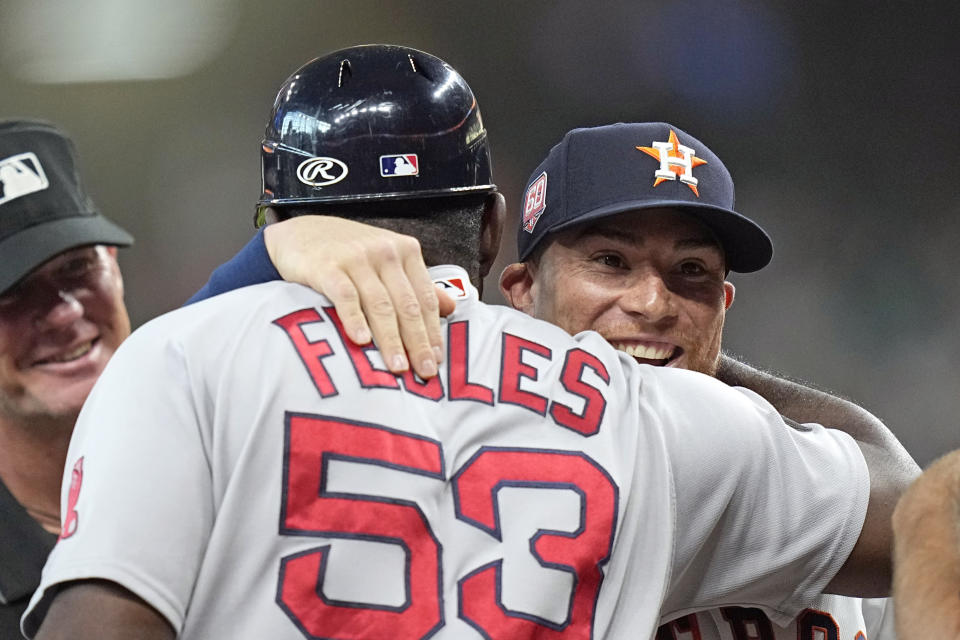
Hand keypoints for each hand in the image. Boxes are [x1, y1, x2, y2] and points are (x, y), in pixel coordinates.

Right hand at [263, 216, 455, 377]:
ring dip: (390, 339)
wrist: (301, 233)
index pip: (426, 298)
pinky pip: (345, 296)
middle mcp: (385, 252)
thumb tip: (451, 308)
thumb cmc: (350, 253)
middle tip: (424, 372)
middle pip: (407, 304)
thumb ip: (418, 284)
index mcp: (406, 252)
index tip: (438, 359)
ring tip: (397, 367)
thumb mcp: (388, 261)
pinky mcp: (327, 266)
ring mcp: (356, 258)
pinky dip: (355, 320)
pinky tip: (361, 342)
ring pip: (380, 304)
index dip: (433, 331)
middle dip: (418, 342)